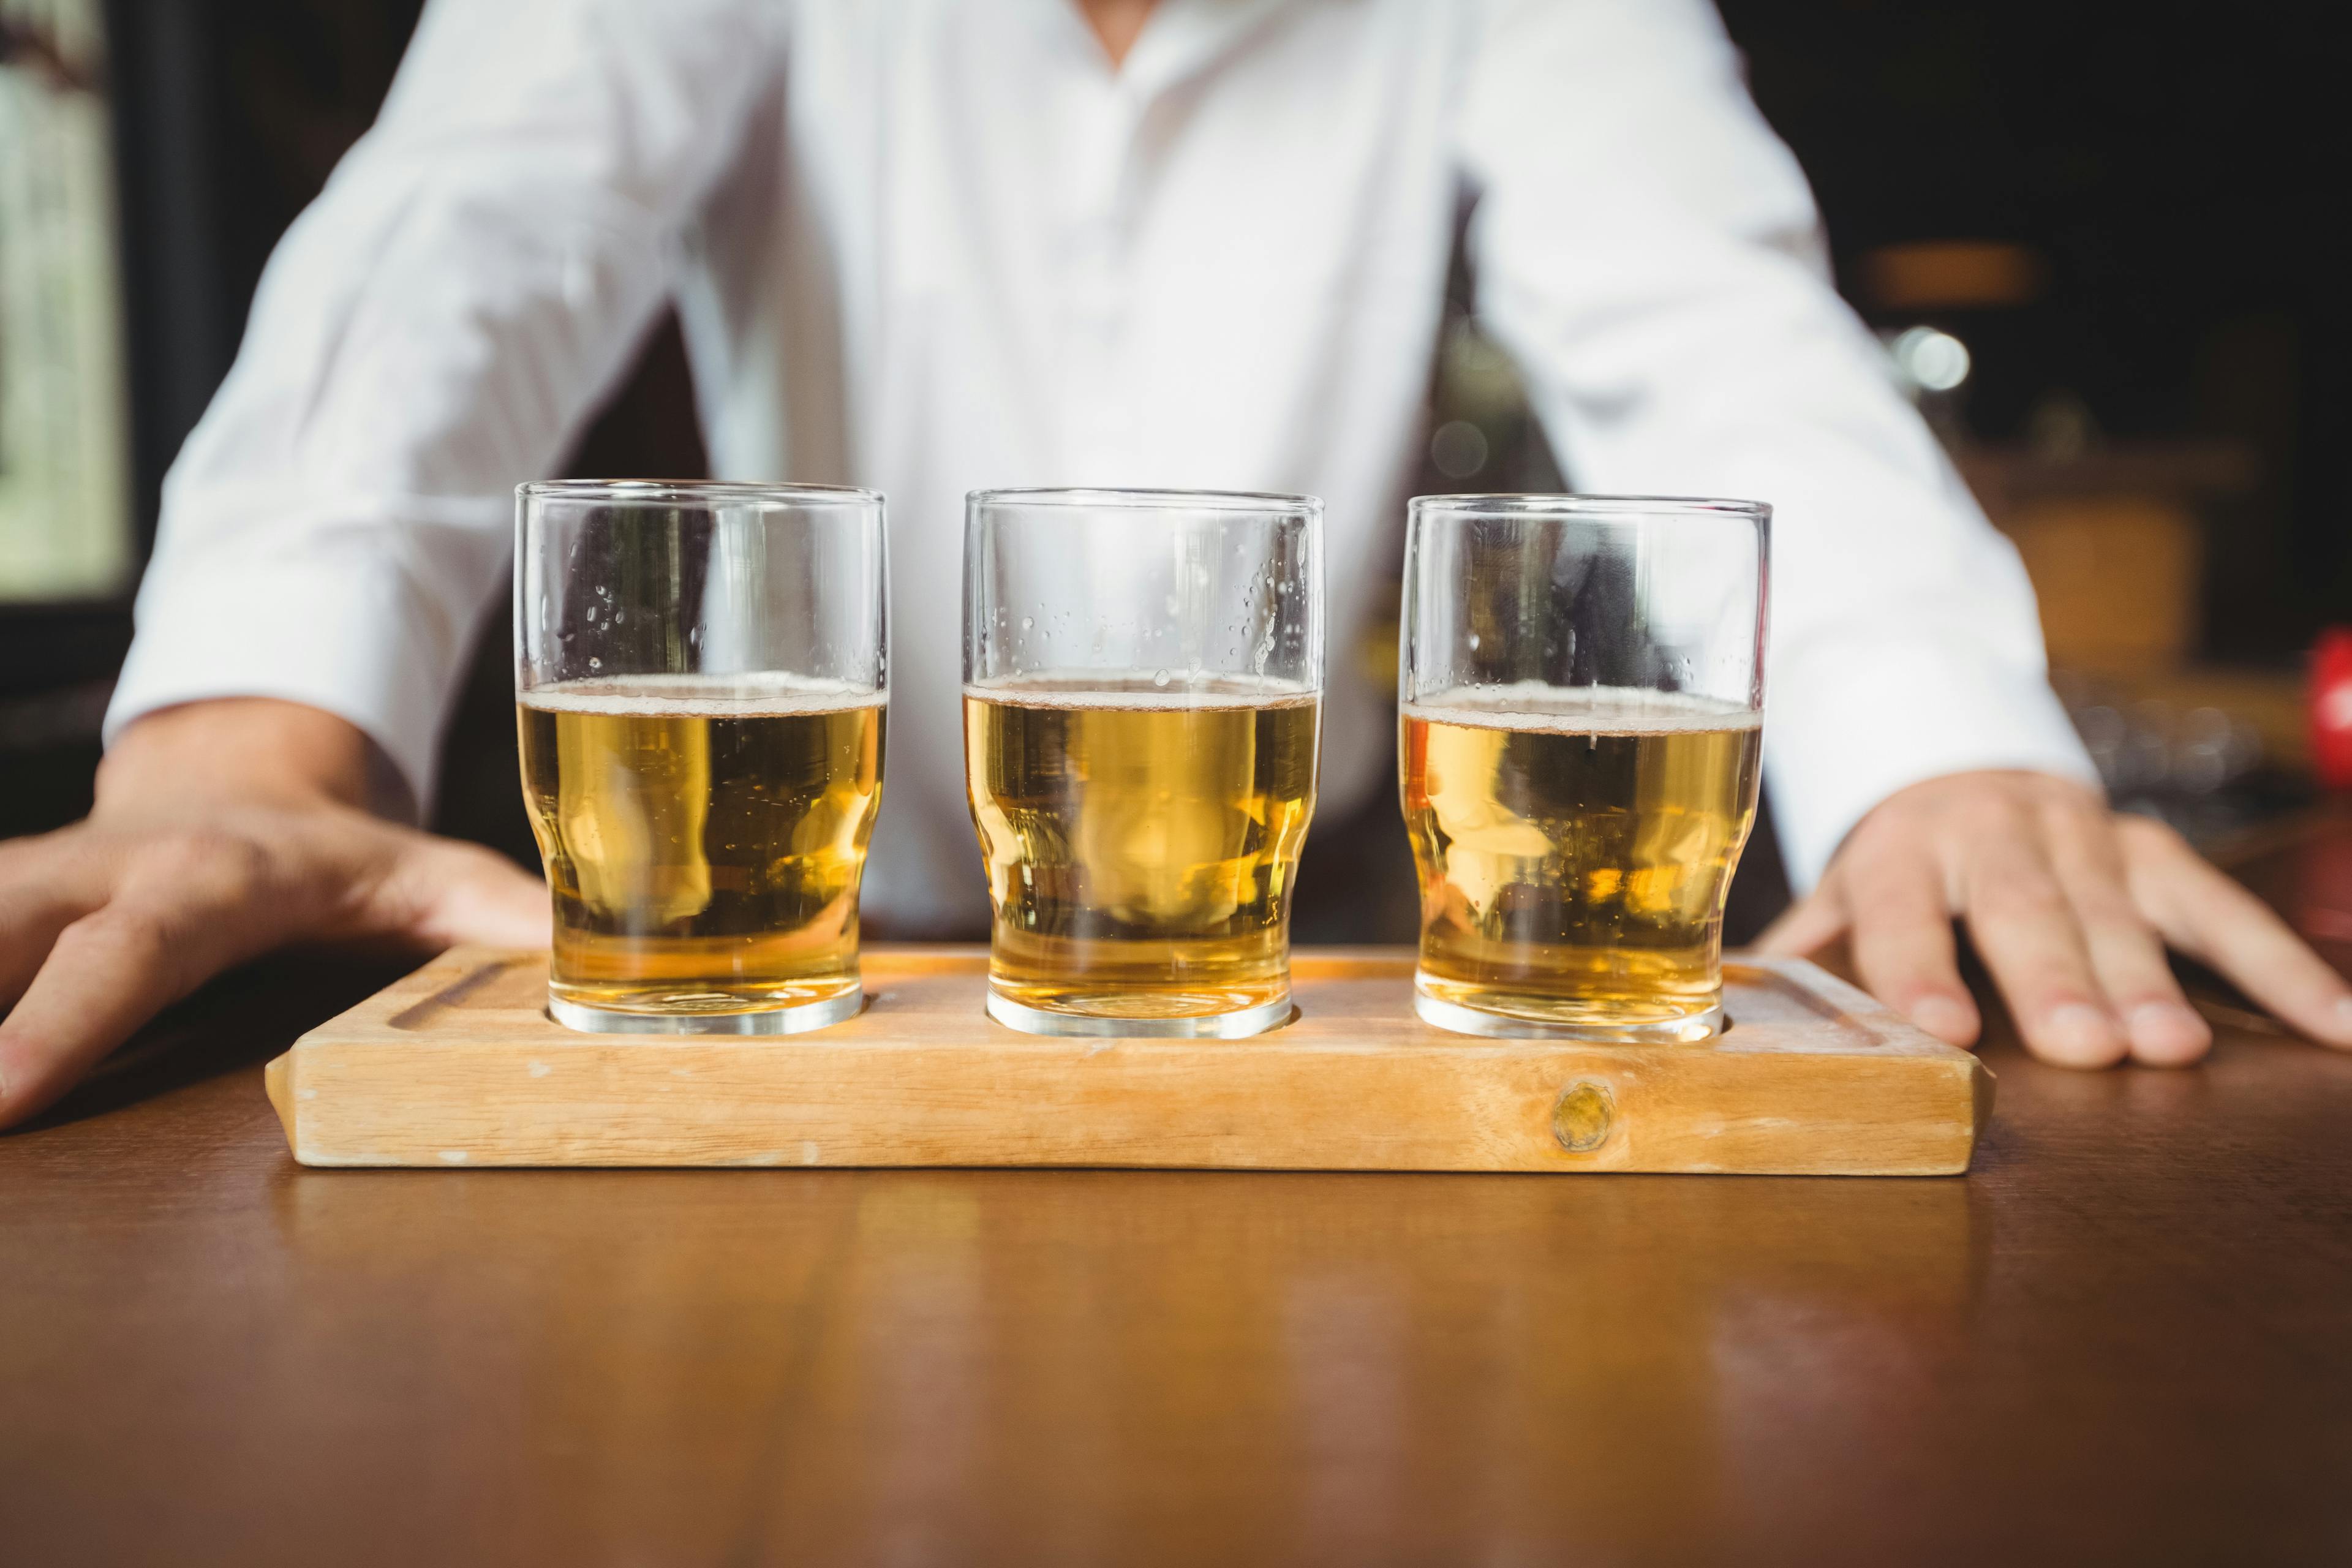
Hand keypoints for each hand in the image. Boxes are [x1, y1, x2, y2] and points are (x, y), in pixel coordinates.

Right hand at [0, 701, 545, 1127]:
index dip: (68, 1020)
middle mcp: (104, 872)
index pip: (134, 950)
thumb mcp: (437, 879)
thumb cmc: (335, 852)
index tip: (3, 1093)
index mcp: (214, 877)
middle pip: (0, 932)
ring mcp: (31, 884)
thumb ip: (515, 925)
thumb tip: (591, 974)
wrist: (237, 778)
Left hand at [1758, 770, 2351, 1067]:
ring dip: (2150, 976)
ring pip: (2119, 904)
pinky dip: (2281, 965)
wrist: (1955, 758)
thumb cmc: (1893, 861)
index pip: (1899, 908)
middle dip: (2055, 976)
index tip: (1937, 1028)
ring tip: (2176, 1048)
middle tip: (2085, 1046)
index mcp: (1901, 847)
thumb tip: (1721, 1022)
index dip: (1916, 966)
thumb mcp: (1837, 894)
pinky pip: (2222, 906)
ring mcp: (2082, 834)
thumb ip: (1800, 958)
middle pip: (2023, 907)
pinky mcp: (2152, 848)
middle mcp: (1993, 831)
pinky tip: (2334, 1025)